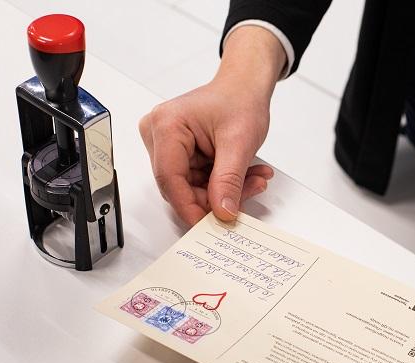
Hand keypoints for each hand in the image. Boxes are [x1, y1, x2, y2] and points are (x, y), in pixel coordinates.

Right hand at [139, 26, 285, 224]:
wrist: (245, 86)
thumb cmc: (240, 99)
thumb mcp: (239, 143)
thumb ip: (229, 181)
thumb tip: (222, 211)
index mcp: (167, 125)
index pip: (170, 179)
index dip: (189, 206)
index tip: (209, 223)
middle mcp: (159, 134)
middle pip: (180, 186)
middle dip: (216, 196)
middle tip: (248, 192)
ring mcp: (167, 144)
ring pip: (192, 186)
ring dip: (225, 189)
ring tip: (254, 179)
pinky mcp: (179, 153)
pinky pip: (198, 180)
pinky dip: (223, 182)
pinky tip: (246, 175)